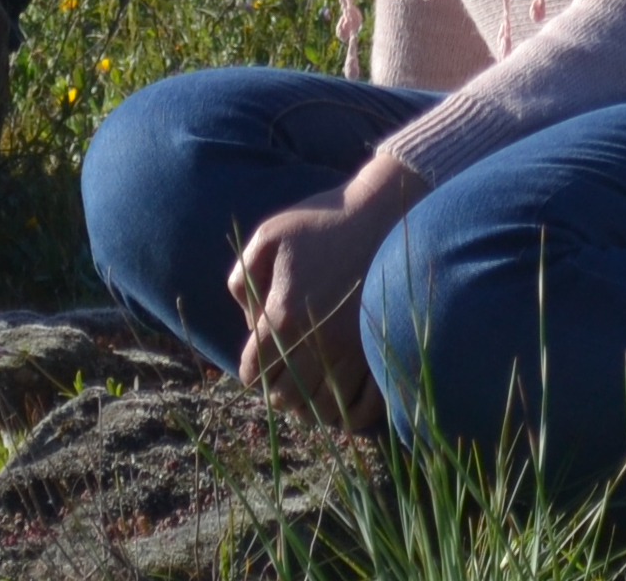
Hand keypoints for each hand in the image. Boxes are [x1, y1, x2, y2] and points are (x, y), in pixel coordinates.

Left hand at [228, 155, 421, 428]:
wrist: (384, 211)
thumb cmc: (322, 221)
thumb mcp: (268, 237)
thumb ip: (242, 280)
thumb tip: (250, 322)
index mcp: (283, 314)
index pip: (256, 369)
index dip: (252, 370)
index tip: (257, 366)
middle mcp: (316, 340)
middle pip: (286, 395)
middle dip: (278, 391)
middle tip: (281, 380)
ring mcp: (353, 350)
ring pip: (323, 407)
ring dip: (311, 406)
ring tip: (308, 393)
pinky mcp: (381, 351)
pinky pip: (366, 405)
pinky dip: (350, 413)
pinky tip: (343, 402)